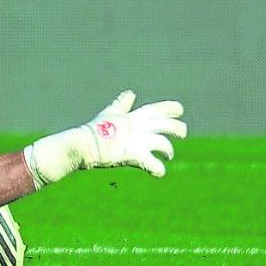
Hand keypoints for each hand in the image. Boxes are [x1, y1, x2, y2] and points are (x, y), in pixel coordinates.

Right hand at [23, 90, 185, 187]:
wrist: (82, 145)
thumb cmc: (95, 130)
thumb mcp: (110, 114)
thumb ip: (122, 105)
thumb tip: (130, 93)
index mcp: (133, 117)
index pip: (156, 108)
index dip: (170, 108)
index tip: (180, 110)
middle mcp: (138, 127)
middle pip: (166, 125)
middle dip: (177, 128)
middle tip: (182, 133)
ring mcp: (137, 141)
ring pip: (163, 144)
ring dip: (168, 150)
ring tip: (167, 156)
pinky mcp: (133, 155)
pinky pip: (153, 165)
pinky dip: (158, 169)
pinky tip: (158, 172)